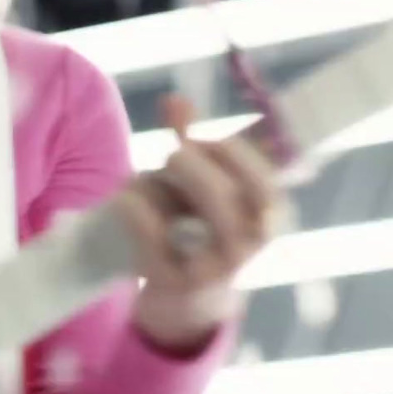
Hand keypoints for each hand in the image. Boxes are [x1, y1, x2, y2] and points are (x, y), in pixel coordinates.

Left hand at [112, 95, 284, 352]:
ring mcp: (211, 268)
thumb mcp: (210, 184)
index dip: (233, 155)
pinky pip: (153, 241)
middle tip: (172, 154)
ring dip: (164, 188)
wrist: (189, 293)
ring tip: (149, 175)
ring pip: (192, 223)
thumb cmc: (203, 224)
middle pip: (223, 199)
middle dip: (193, 168)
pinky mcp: (173, 281)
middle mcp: (245, 246)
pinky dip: (136, 211)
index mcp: (266, 217)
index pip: (264, 185)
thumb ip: (196, 141)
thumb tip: (174, 100)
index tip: (202, 139)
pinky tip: (126, 197)